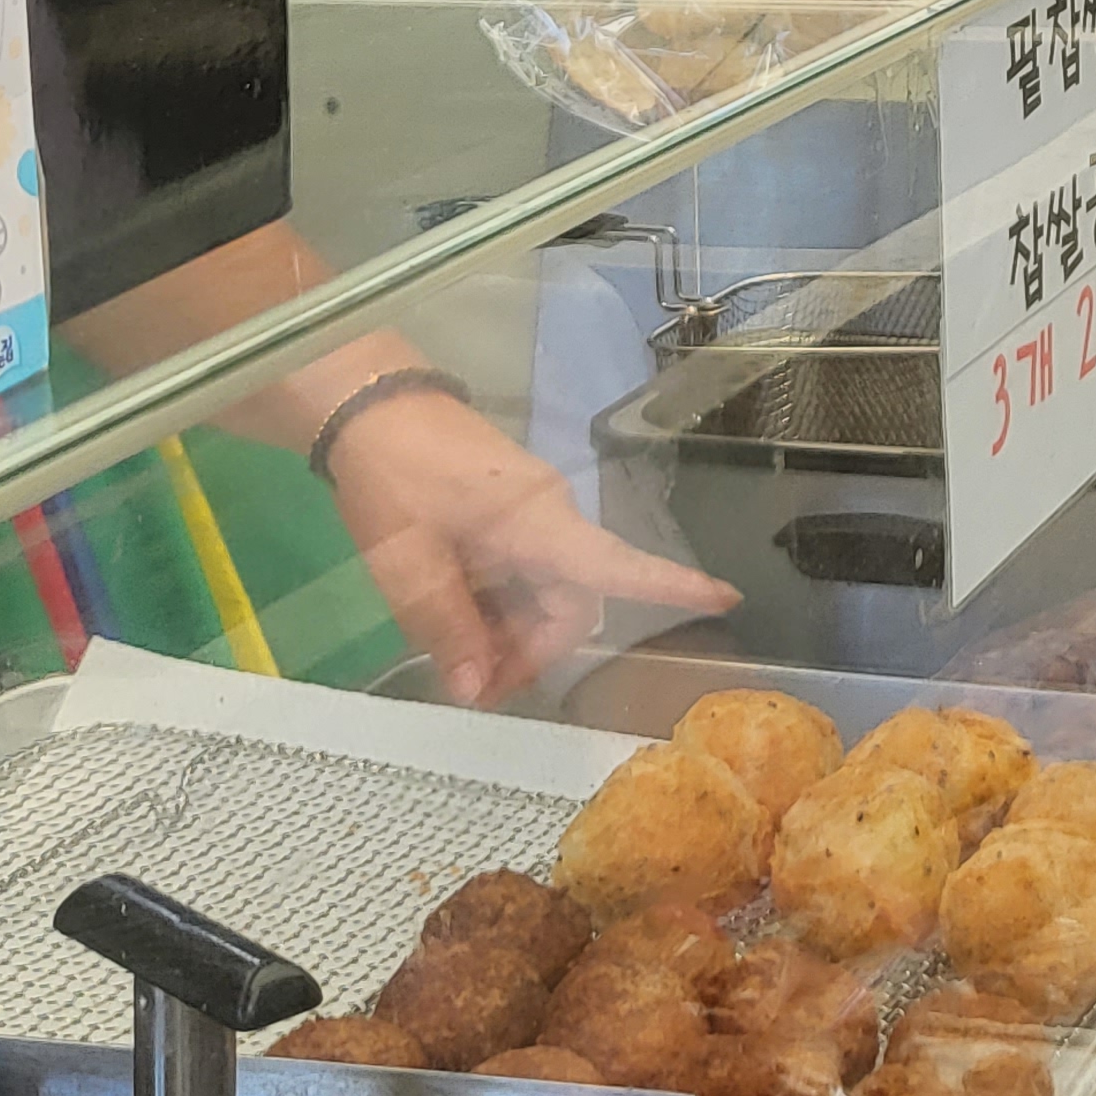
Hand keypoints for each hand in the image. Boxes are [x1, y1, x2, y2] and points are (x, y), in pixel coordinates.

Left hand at [321, 384, 735, 705]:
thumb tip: (475, 691)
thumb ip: (445, 627)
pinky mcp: (507, 512)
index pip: (617, 565)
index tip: (726, 599)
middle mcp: (548, 519)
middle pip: (572, 601)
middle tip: (473, 687)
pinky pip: (523, 572)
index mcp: (538, 525)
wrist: (369, 404)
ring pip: (544, 592)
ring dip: (510, 633)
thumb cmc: (394, 475)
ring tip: (455, 658)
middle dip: (532, 652)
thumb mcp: (407, 561)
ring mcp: (528, 513)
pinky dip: (498, 605)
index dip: (673, 586)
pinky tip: (456, 619)